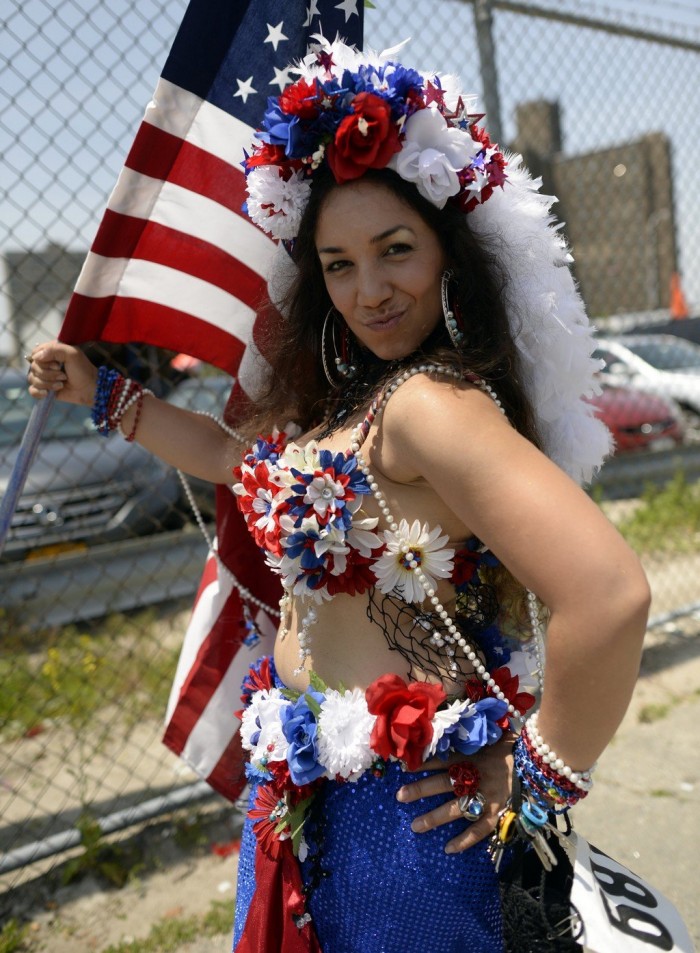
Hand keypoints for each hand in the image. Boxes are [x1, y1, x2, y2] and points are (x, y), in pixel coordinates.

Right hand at [27, 341, 97, 405]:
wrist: (89, 389)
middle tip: (63, 376)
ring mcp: (44, 377)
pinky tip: (48, 393)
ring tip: (61, 385)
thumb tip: (36, 357)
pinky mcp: (44, 389)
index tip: (57, 365)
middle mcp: (45, 364)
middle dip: (49, 374)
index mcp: (51, 352)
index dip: (43, 360)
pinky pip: (32, 390)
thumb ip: (54, 349)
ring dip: (48, 383)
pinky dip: (39, 392)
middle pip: (33, 367)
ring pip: (32, 379)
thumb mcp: (72, 354)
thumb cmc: (83, 370)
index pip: (35, 354)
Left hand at [396, 735, 513, 853]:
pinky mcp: (497, 811)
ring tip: (415, 826)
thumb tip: (441, 738)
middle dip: (420, 790)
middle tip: (400, 796)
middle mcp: (475, 777)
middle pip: (443, 783)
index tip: (403, 768)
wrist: (534, 760)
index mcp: (470, 757)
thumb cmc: (505, 747)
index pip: (441, 760)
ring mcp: (486, 796)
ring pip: (456, 808)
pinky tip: (448, 849)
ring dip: (435, 817)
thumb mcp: (483, 738)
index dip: (422, 764)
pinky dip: (465, 840)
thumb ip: (463, 741)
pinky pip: (479, 829)